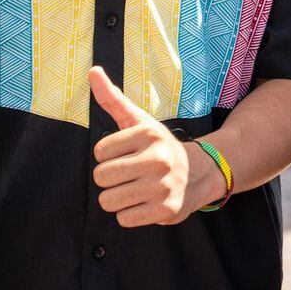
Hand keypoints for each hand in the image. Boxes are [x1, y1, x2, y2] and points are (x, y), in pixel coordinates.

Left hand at [90, 66, 222, 226]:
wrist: (198, 174)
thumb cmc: (158, 147)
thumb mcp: (138, 121)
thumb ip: (112, 98)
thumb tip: (92, 70)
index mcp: (148, 133)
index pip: (99, 152)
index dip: (107, 156)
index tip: (126, 154)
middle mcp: (158, 158)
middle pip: (102, 177)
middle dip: (109, 179)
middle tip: (128, 175)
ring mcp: (163, 185)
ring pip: (109, 201)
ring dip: (117, 199)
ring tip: (134, 190)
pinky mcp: (167, 209)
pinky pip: (124, 219)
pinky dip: (129, 214)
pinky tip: (144, 203)